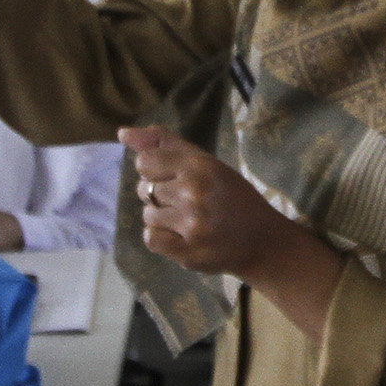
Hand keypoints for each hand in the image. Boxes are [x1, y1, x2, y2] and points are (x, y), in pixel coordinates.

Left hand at [122, 124, 294, 278]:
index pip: (144, 161)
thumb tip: (122, 133)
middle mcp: (195, 192)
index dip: (154, 171)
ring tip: (190, 222)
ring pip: (147, 215)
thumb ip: (165, 144)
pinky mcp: (189, 252)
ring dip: (162, 219)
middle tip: (190, 203)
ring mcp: (192, 224)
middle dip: (161, 196)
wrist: (264, 241)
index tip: (175, 179)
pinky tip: (183, 237)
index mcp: (200, 165)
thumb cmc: (232, 197)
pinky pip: (150, 239)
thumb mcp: (206, 163)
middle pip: (144, 189)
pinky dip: (162, 239)